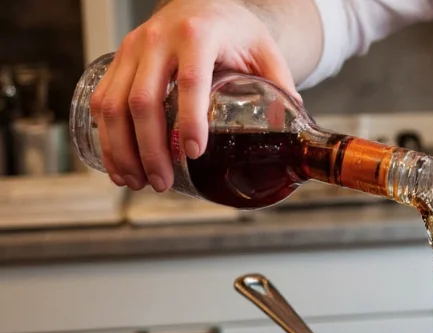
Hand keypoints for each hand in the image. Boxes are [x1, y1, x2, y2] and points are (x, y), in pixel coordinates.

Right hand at [89, 0, 296, 192]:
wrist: (202, 4)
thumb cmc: (235, 30)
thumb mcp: (264, 51)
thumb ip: (280, 87)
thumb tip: (297, 131)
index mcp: (198, 35)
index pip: (191, 81)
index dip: (190, 120)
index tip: (195, 154)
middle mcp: (158, 39)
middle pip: (143, 101)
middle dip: (150, 149)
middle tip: (163, 183)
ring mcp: (133, 48)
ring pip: (114, 105)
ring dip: (123, 150)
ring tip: (139, 183)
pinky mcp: (117, 60)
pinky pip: (103, 102)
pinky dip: (107, 138)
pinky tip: (120, 166)